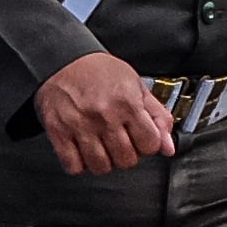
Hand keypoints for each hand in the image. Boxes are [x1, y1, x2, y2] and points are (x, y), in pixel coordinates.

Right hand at [35, 52, 174, 177]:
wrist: (64, 59)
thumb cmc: (100, 71)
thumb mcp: (136, 86)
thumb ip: (157, 116)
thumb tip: (168, 147)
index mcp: (127, 103)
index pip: (150, 145)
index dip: (148, 144)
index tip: (140, 138)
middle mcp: (104, 116)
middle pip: (126, 160)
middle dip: (127, 154)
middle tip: (120, 140)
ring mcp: (80, 126)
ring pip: (101, 167)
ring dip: (104, 161)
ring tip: (102, 146)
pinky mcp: (58, 132)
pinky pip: (73, 166)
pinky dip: (79, 164)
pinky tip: (83, 150)